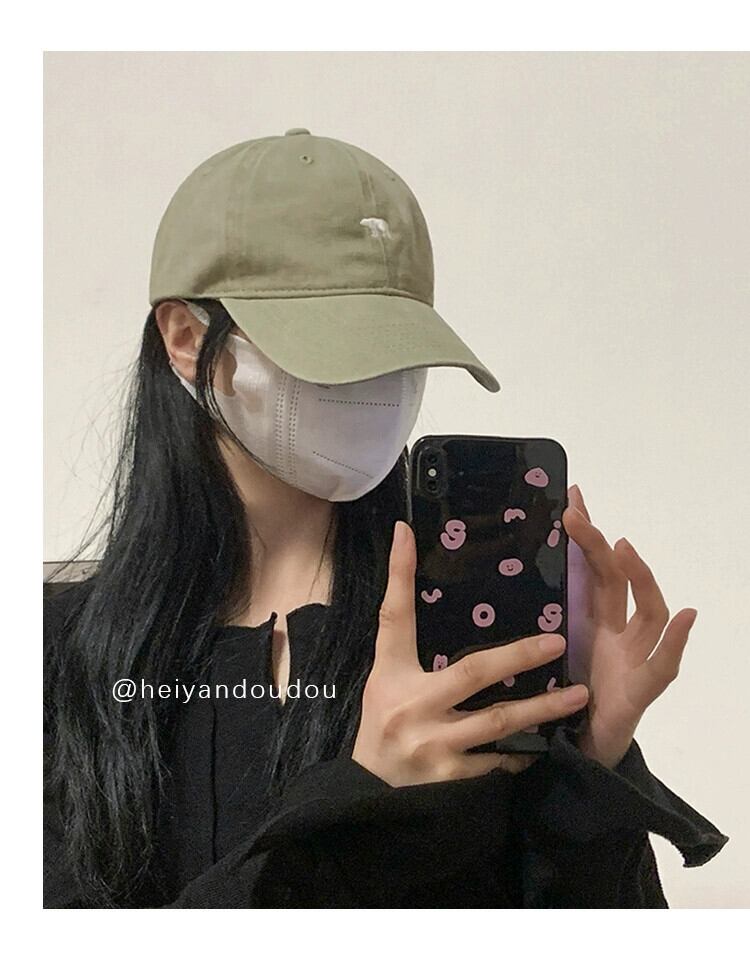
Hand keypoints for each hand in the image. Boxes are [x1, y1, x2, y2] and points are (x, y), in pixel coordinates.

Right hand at [352, 521, 590, 786]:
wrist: (370, 796)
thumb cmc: (381, 726)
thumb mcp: (384, 679)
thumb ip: (401, 637)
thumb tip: (410, 575)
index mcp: (391, 674)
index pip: (394, 617)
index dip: (399, 574)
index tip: (407, 534)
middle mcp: (412, 706)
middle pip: (473, 672)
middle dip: (519, 654)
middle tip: (559, 641)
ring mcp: (434, 746)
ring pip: (499, 722)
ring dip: (542, 708)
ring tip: (579, 695)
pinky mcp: (452, 780)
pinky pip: (499, 761)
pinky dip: (524, 751)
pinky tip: (551, 742)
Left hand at [562, 483, 697, 768]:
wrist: (581, 750)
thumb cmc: (564, 699)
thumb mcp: (546, 651)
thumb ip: (543, 616)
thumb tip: (512, 575)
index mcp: (593, 621)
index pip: (591, 568)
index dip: (584, 535)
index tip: (570, 496)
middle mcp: (618, 632)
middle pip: (617, 581)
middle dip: (599, 546)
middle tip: (577, 513)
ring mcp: (634, 657)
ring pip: (648, 612)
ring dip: (639, 577)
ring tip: (625, 548)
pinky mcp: (642, 690)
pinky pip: (663, 665)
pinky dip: (677, 640)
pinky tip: (688, 615)